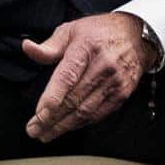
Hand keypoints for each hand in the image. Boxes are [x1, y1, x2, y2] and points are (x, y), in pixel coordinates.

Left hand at [21, 12, 150, 142]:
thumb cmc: (99, 32)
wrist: (136, 36)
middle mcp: (102, 66)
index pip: (67, 77)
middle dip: (52, 118)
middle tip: (34, 130)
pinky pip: (99, 113)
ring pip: (86, 111)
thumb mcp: (71, 30)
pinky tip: (68, 127)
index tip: (38, 114)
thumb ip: (49, 45)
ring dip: (64, 125)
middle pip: (74, 99)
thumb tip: (27, 48)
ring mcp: (114, 82)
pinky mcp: (122, 94)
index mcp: (86, 48)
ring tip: (46, 134)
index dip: (52, 98)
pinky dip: (81, 123)